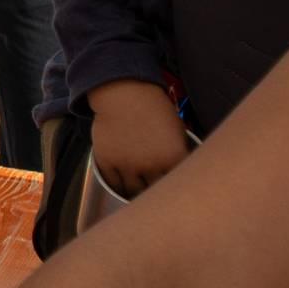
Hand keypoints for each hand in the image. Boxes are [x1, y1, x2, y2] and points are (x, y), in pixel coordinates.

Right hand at [90, 80, 190, 194]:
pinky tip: (123, 182)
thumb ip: (180, 155)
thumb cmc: (155, 109)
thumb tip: (181, 175)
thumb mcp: (178, 130)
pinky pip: (113, 183)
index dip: (177, 189)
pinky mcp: (107, 161)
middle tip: (156, 195)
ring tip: (139, 190)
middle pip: (156, 192)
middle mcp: (151, 165)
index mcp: (174, 157)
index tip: (175, 191)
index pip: (180, 185)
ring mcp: (127, 164)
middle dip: (157, 193)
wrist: (123, 93)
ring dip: (136, 192)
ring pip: (133, 192)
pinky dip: (118, 185)